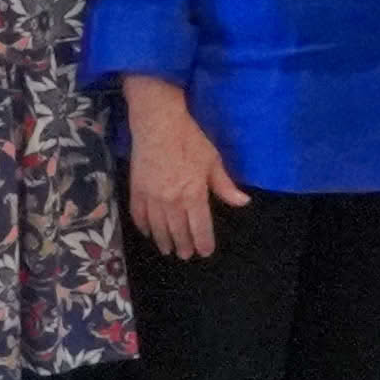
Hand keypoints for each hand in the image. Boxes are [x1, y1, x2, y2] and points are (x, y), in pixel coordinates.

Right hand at [122, 79, 240, 262]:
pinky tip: (148, 232)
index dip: (203, 243)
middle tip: (186, 255)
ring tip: (168, 250)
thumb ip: (225, 186)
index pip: (200, 228)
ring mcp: (152, 198)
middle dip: (184, 246)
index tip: (204, 252)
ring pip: (158, 229)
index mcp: (194, 195)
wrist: (158, 125)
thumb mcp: (212, 160)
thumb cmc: (189, 140)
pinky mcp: (137, 191)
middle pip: (178, 232)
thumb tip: (243, 202)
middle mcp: (172, 202)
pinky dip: (143, 227)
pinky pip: (139, 216)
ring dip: (164, 241)